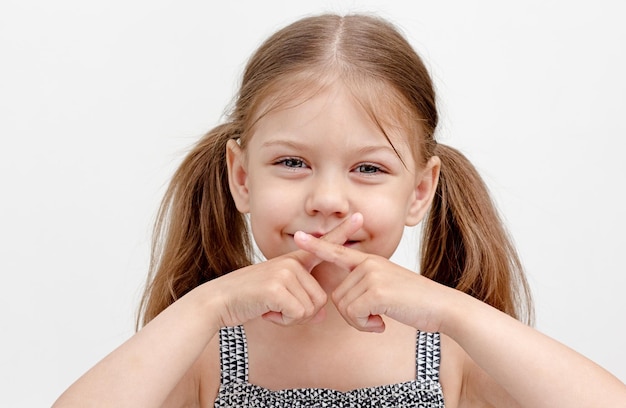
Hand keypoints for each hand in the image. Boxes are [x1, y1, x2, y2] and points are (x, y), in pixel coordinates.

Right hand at [212, 213, 363, 327]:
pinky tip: (266, 310)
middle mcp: (292, 263)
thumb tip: (322, 315)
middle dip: (300, 312)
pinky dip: (283, 320)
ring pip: (310, 309)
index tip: (360, 217)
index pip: (323, 245)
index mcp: (293, 262)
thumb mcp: (279, 297)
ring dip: (291, 317)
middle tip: (275, 305)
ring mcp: (284, 273)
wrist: (218, 301)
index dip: (343, 232)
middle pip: (320, 300)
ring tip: (269, 305)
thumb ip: (302, 302)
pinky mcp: (277, 287)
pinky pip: (297, 314)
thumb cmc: (248, 298)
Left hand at [294, 229, 447, 333]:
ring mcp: (372, 275)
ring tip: (383, 317)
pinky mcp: (376, 290)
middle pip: (337, 297)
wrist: (443, 307)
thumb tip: (345, 301)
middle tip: (376, 317)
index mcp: (371, 261)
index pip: (338, 252)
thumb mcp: (389, 287)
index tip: (299, 237)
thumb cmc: (417, 302)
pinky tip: (383, 322)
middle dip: (353, 315)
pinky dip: (366, 325)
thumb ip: (367, 287)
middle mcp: (369, 264)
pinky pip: (354, 315)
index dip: (317, 246)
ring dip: (361, 322)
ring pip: (344, 308)